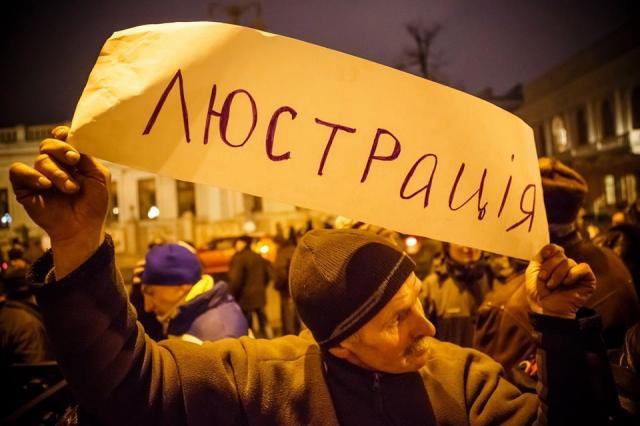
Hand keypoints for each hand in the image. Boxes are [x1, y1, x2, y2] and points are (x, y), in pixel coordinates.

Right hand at [9, 126, 109, 277]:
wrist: (83, 228)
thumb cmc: (93, 204)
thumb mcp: (99, 176)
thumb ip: (88, 157)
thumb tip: (74, 140)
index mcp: (70, 160)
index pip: (61, 138)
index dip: (63, 134)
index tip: (69, 137)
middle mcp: (54, 166)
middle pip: (49, 144)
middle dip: (62, 150)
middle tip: (74, 161)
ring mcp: (38, 176)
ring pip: (41, 160)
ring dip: (58, 173)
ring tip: (71, 188)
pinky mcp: (25, 188)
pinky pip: (18, 171)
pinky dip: (32, 175)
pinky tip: (46, 185)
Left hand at [526, 244, 595, 318]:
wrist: (546, 309)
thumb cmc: (538, 293)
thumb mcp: (532, 272)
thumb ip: (540, 257)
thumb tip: (551, 247)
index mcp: (553, 263)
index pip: (555, 248)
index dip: (549, 250)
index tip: (544, 257)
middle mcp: (566, 266)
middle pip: (560, 255)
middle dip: (548, 267)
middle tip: (543, 280)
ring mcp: (577, 273)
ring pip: (568, 262)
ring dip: (557, 275)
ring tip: (552, 287)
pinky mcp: (588, 280)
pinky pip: (583, 267)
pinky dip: (573, 274)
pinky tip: (567, 284)